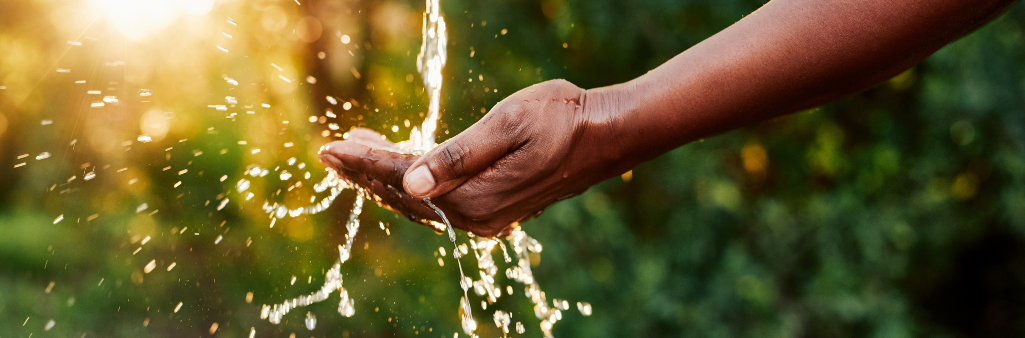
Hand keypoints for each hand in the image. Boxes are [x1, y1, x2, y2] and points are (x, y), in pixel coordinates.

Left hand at [319, 79, 630, 236]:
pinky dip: (412, 181)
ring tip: (354, 154)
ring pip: (419, 200)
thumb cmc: (561, 118)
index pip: (401, 180)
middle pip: (403, 196)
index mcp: (474, 197)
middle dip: (364, 172)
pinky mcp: (494, 208)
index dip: (363, 162)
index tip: (328, 147)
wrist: (607, 134)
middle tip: (329, 152)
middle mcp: (476, 216)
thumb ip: (457, 155)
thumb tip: (409, 181)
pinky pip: (439, 199)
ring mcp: (486, 216)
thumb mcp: (506, 125)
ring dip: (384, 177)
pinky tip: (400, 164)